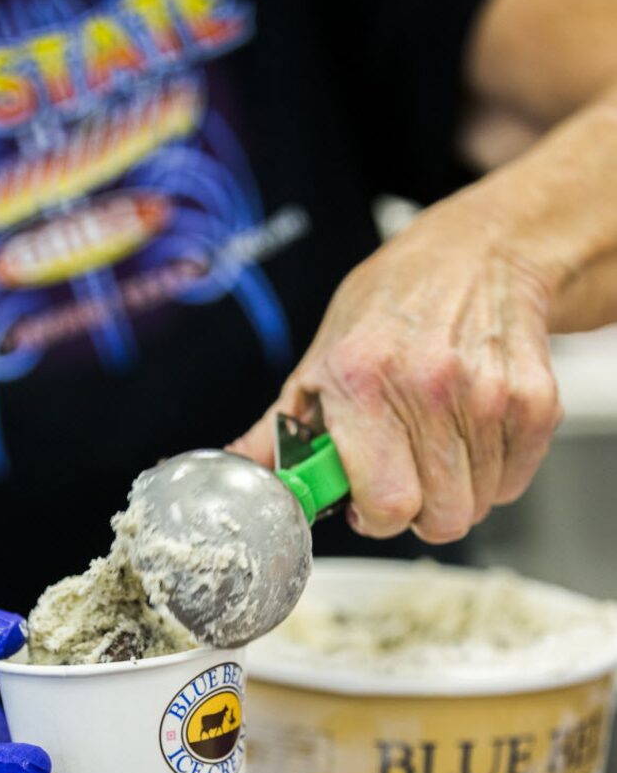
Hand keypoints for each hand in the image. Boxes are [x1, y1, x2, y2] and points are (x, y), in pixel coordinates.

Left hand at [232, 193, 562, 542]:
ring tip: (437, 443)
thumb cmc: (392, 306)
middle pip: (441, 518)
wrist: (478, 254)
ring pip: (479, 506)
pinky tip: (471, 432)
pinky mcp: (535, 401)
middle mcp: (430, 388)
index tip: (367, 500)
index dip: (374, 516)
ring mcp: (489, 395)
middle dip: (418, 511)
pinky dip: (494, 472)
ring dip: (456, 490)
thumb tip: (237, 473)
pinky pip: (515, 482)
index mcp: (363, 382)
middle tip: (405, 475)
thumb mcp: (319, 359)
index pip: (386, 505)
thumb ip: (277, 431)